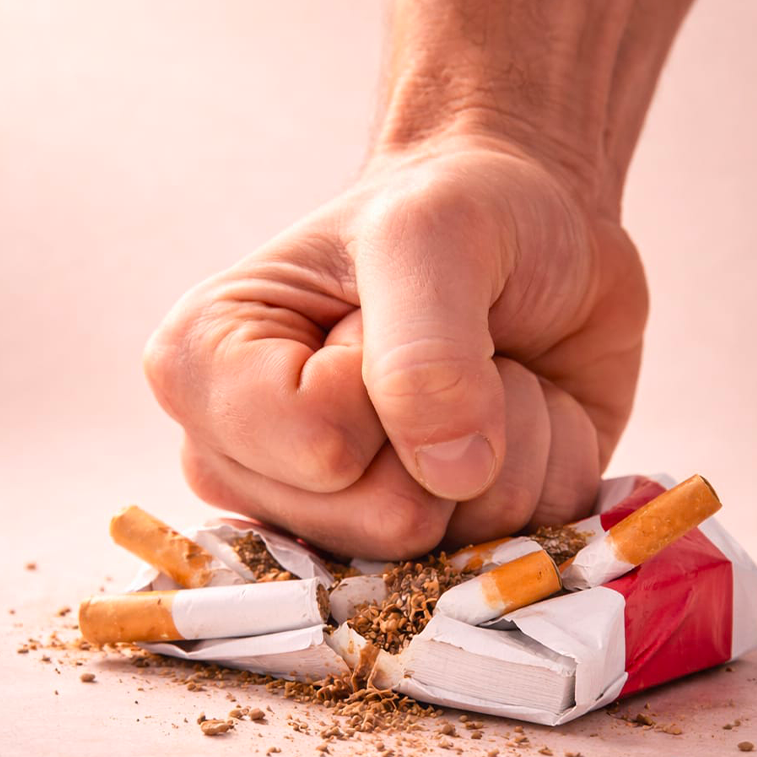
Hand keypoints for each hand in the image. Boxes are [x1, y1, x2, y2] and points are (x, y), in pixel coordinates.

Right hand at [144, 135, 646, 557]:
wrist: (540, 229)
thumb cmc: (459, 211)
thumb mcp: (431, 232)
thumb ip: (424, 347)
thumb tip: (451, 474)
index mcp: (206, 377)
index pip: (318, 446)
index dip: (384, 384)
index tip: (381, 316)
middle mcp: (259, 471)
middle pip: (389, 521)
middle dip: (452, 421)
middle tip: (450, 345)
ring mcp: (345, 520)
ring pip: (462, 544)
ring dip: (512, 441)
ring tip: (489, 370)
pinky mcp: (436, 544)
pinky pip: (523, 546)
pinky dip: (550, 466)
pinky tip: (524, 411)